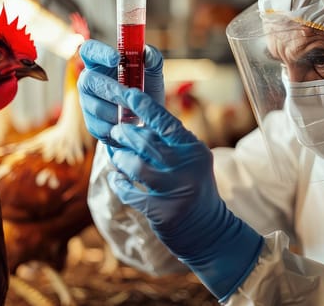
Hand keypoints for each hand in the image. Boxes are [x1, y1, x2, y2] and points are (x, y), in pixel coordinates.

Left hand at [77, 74, 263, 300]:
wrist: (208, 229)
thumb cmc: (192, 185)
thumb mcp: (190, 158)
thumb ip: (169, 140)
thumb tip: (135, 119)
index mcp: (193, 149)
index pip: (165, 121)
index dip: (144, 106)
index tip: (127, 95)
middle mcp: (186, 166)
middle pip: (145, 142)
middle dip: (124, 135)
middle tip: (115, 132)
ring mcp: (174, 190)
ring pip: (134, 166)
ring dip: (120, 160)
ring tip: (117, 157)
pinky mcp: (161, 211)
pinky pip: (129, 192)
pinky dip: (119, 183)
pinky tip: (117, 179)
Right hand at [78, 39, 163, 144]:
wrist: (146, 121)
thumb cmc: (146, 90)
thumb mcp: (152, 74)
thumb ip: (153, 60)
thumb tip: (149, 54)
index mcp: (100, 63)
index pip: (90, 50)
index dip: (99, 52)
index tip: (117, 58)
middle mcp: (88, 81)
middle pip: (89, 81)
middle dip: (112, 89)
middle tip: (131, 95)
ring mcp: (87, 103)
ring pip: (96, 107)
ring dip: (118, 111)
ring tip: (136, 113)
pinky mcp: (92, 124)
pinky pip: (101, 127)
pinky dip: (118, 128)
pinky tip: (130, 126)